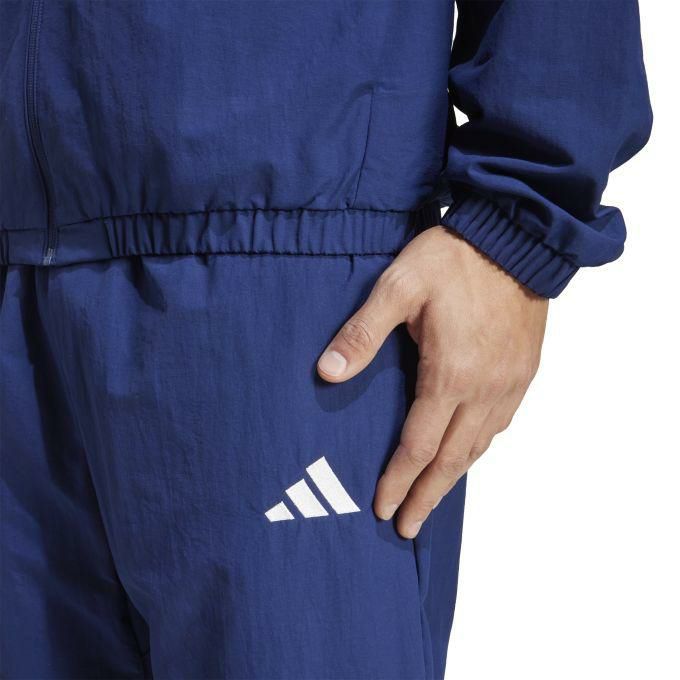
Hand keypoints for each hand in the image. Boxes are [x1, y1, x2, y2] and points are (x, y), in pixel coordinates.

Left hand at [317, 226, 548, 537]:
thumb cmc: (453, 259)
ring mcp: (508, 383)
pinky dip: (479, 448)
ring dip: (453, 477)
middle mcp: (483, 389)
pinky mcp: (523, 372)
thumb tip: (326, 372)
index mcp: (450, 374)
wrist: (514, 237)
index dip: (398, 480)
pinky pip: (501, 424)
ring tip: (433, 500)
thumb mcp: (397, 286)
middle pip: (451, 458)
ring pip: (479, 446)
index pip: (418, 445)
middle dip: (427, 496)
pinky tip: (468, 453)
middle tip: (408, 527)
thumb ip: (362, 332)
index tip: (383, 509)